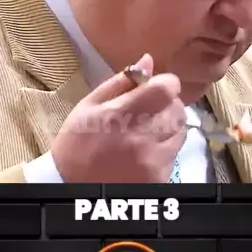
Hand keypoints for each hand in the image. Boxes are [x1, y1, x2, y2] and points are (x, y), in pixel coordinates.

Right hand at [51, 53, 186, 182]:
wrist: (71, 190)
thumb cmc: (77, 143)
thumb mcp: (88, 106)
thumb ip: (121, 82)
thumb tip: (148, 60)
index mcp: (120, 114)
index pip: (167, 89)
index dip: (165, 83)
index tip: (156, 87)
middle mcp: (141, 137)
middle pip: (178, 109)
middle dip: (167, 104)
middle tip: (150, 110)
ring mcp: (153, 161)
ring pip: (180, 132)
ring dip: (169, 126)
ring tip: (148, 132)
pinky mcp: (160, 179)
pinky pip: (175, 154)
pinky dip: (165, 149)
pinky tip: (146, 152)